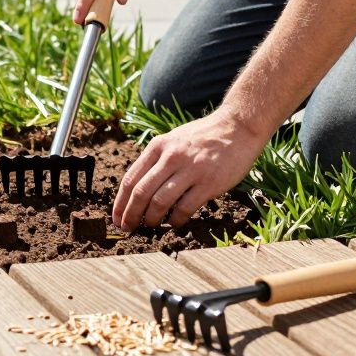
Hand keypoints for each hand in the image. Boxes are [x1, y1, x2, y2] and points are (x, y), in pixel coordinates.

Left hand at [112, 110, 265, 231]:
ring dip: (152, 219)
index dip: (120, 203)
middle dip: (130, 215)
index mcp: (158, 146)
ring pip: (159, 202)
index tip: (117, 218)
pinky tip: (174, 222)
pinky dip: (175, 220)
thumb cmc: (203, 136)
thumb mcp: (173, 139)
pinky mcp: (208, 183)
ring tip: (151, 225)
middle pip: (141, 193)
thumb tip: (137, 189)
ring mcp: (190, 170)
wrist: (238, 127)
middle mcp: (171, 157)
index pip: (130, 179)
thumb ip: (156, 159)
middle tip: (128, 228)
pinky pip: (184, 208)